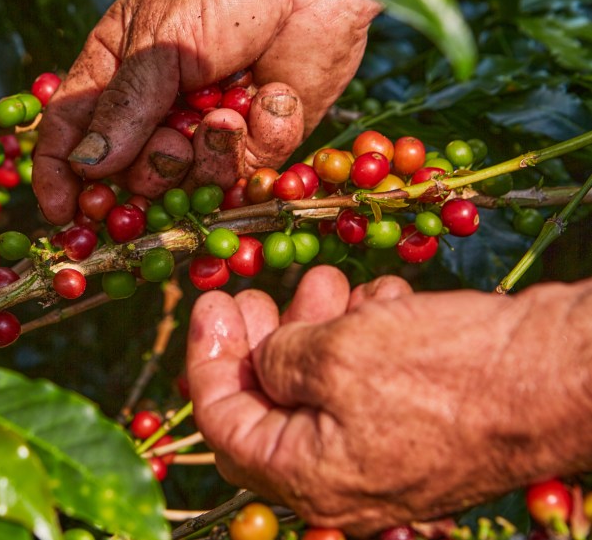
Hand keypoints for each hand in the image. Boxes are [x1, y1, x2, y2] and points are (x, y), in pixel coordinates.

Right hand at [32, 0, 379, 223]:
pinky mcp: (261, 138)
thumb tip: (88, 165)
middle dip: (154, 169)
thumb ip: (126, 105)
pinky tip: (273, 95)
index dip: (62, 175)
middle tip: (175, 142)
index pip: (72, 132)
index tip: (63, 213)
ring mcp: (209, 128)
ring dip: (210, 158)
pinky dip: (264, 138)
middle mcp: (158, 109)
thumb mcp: (161, 40)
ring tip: (228, 118)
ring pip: (192, 185)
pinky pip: (251, 170)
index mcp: (116, 74)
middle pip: (133, 174)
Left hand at [186, 267, 591, 535]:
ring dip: (315, 328)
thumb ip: (277, 360)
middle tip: (255, 291)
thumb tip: (262, 361)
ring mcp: (384, 456)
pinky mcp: (419, 427)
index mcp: (310, 479)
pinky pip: (370, 383)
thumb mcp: (338, 354)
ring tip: (330, 282)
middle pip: (271, 407)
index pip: (224, 426)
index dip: (205, 360)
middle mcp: (343, 481)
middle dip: (260, 340)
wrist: (562, 375)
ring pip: (322, 386)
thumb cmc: (447, 370)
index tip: (211, 303)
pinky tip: (383, 303)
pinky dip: (364, 338)